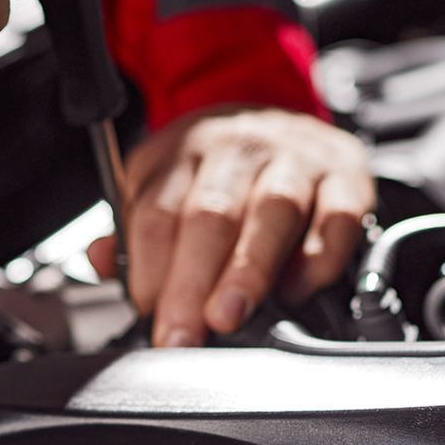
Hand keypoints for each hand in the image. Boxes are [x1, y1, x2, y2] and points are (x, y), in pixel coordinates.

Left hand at [89, 105, 374, 345]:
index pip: (157, 210)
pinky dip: (318, 258)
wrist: (280, 112)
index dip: (149, 267)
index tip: (147, 313)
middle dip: (192, 280)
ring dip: (249, 269)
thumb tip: (99, 261)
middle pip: (211, 213)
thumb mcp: (163, 182)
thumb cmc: (218, 167)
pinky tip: (296, 290)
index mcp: (183, 151)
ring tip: (229, 316)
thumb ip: (131, 228)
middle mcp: (238, 148)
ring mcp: (295, 158)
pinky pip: (336, 217)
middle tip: (182, 332)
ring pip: (273, 210)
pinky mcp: (345, 176)